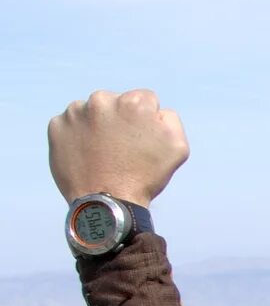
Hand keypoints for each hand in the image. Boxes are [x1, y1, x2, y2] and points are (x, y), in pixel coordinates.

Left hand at [48, 88, 188, 208]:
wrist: (107, 205)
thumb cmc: (144, 178)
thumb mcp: (177, 147)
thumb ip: (169, 118)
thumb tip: (155, 110)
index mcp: (133, 101)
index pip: (144, 99)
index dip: (146, 121)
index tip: (141, 141)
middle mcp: (102, 99)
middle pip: (115, 102)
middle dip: (119, 120)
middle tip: (120, 149)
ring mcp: (75, 112)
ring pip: (91, 112)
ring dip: (97, 126)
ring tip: (102, 154)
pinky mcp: (56, 126)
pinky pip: (70, 125)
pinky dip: (77, 137)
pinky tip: (86, 155)